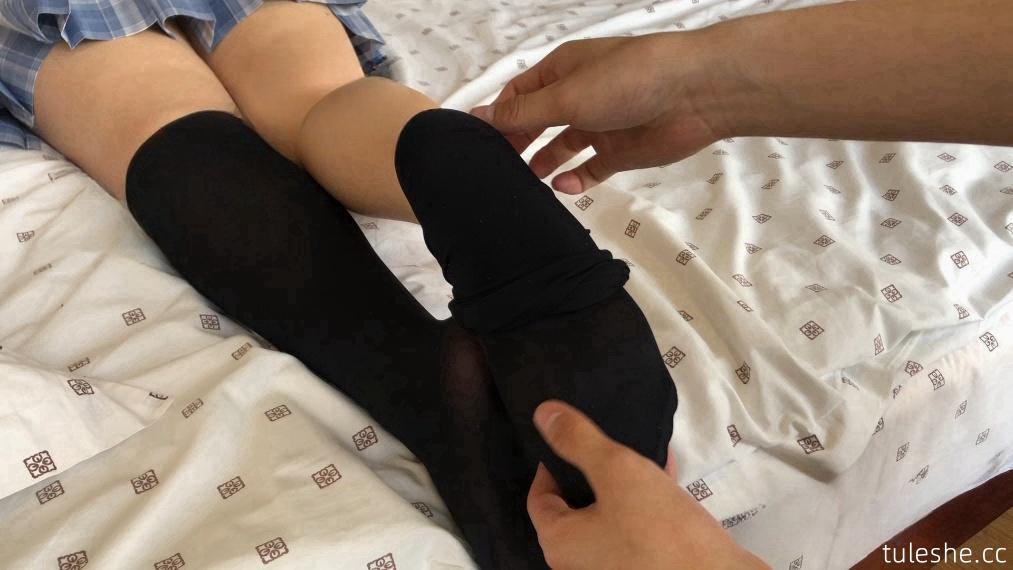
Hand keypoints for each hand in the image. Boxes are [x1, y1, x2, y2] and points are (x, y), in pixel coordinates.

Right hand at [471, 33, 725, 193]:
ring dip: (544, 162)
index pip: (519, 94)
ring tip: (525, 182)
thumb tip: (478, 116)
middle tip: (499, 168)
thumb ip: (522, 114)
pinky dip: (575, 178)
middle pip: (539, 122)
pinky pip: (590, 168)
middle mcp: (579, 95)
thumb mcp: (566, 96)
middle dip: (519, 142)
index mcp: (562, 70)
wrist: (694, 94)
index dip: (499, 117)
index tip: (479, 144)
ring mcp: (601, 123)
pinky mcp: (621, 151)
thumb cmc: (626, 81)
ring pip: (563, 146)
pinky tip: (562, 187)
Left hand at [527, 400, 768, 569]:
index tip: (573, 438)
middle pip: (575, 505)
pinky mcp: (644, 566)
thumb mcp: (617, 470)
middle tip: (609, 441)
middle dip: (593, 470)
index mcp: (560, 543)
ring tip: (642, 452)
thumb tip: (543, 414)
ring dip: (623, 483)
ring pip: (608, 514)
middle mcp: (579, 563)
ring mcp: (612, 568)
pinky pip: (635, 528)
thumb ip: (579, 441)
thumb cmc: (660, 529)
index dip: (552, 462)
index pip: (539, 497)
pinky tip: (667, 475)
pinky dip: (644, 503)